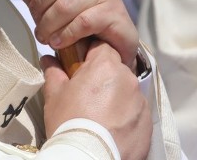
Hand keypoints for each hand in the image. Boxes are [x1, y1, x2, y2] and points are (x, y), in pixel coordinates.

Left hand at [16, 0, 138, 67]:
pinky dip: (65, 35)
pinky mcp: (115, 13)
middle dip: (39, 4)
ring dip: (49, 25)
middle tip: (36, 20)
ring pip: (67, 5)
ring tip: (44, 35)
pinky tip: (58, 41)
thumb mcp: (44, 0)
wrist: (105, 44)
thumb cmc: (71, 16)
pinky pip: (82, 22)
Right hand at [42, 41, 151, 159]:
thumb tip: (49, 61)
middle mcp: (128, 80)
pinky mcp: (147, 124)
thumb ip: (54, 72)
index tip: (80, 69)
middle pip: (116, 70)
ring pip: (127, 92)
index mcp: (105, 66)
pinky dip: (126, 118)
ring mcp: (140, 102)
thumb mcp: (55, 96)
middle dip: (103, 79)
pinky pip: (136, 113)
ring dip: (116, 99)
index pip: (102, 47)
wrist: (88, 158)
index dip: (90, 57)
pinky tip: (111, 129)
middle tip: (87, 96)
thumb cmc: (70, 124)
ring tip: (99, 117)